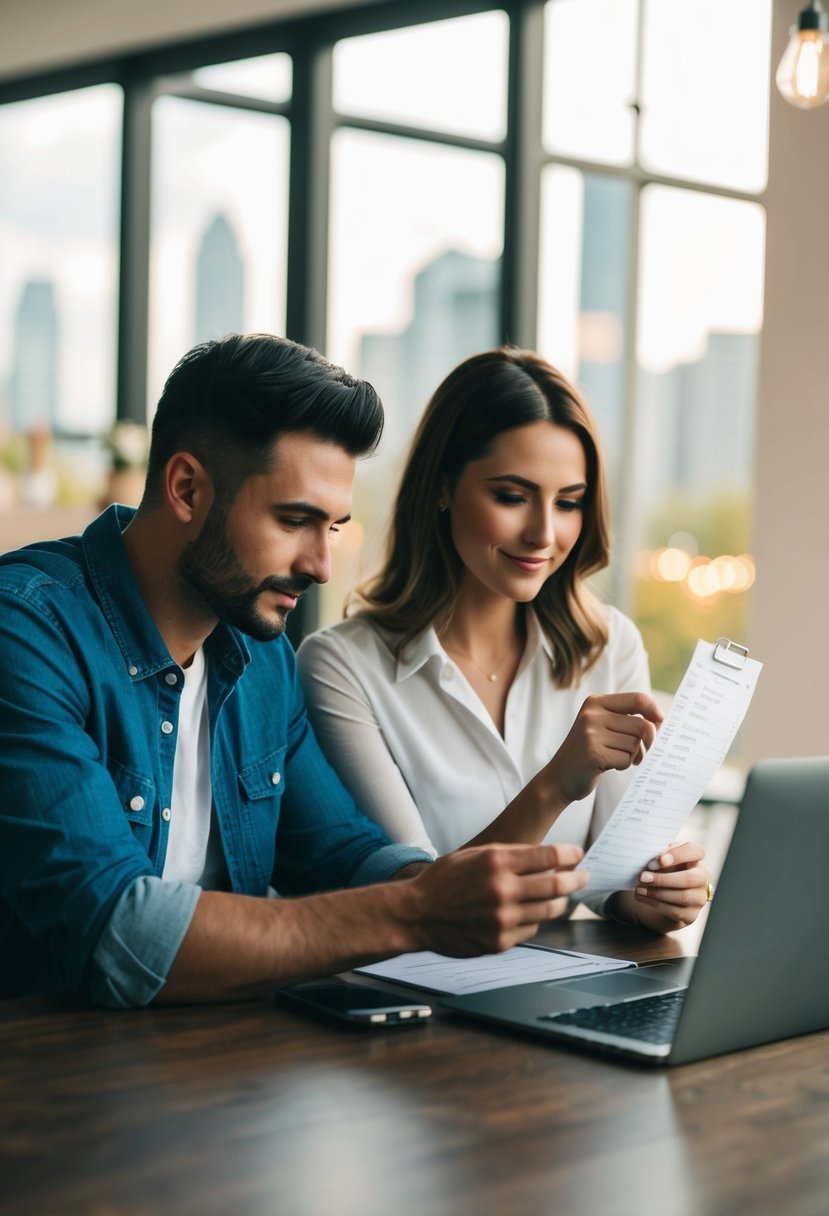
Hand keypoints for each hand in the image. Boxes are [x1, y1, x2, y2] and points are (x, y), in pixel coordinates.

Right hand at [407, 842, 587, 956]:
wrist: (416, 914)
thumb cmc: (444, 881)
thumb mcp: (474, 854)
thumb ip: (510, 854)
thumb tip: (547, 858)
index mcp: (496, 861)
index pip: (549, 856)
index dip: (570, 855)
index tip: (577, 855)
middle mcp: (502, 889)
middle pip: (557, 884)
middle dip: (576, 879)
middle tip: (583, 877)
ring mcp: (502, 918)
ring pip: (549, 910)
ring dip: (560, 902)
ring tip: (562, 896)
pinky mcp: (499, 941)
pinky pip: (531, 930)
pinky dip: (534, 920)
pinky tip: (528, 913)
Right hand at [546, 692, 663, 805]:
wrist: (559, 777)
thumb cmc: (588, 752)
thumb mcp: (602, 727)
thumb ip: (627, 720)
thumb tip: (660, 720)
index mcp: (596, 703)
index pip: (637, 699)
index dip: (654, 710)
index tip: (661, 721)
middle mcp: (592, 715)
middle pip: (641, 725)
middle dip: (647, 742)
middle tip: (640, 753)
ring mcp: (591, 734)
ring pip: (635, 744)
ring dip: (632, 756)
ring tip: (618, 758)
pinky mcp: (593, 754)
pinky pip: (626, 759)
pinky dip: (623, 766)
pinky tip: (609, 766)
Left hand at [613, 840, 710, 932]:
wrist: (662, 895)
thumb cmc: (663, 870)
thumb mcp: (662, 858)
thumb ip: (661, 855)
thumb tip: (655, 862)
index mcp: (695, 859)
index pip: (696, 852)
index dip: (679, 855)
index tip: (660, 859)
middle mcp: (702, 878)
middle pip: (689, 879)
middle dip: (663, 879)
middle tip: (642, 877)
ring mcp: (699, 898)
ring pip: (683, 897)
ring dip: (657, 893)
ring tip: (639, 888)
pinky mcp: (691, 915)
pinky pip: (675, 911)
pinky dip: (655, 904)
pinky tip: (642, 897)